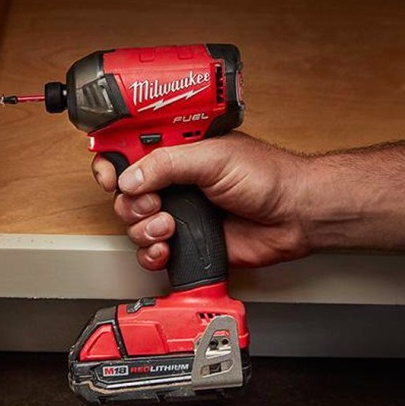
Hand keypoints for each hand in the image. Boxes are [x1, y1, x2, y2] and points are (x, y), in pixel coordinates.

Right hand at [92, 132, 309, 269]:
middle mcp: (175, 181)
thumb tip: (129, 177)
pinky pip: (151, 252)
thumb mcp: (213, 158)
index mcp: (178, 151)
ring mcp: (179, 212)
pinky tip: (167, 249)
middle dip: (131, 203)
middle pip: (125, 193)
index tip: (110, 176)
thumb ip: (166, 164)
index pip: (130, 151)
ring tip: (169, 227)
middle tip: (154, 204)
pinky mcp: (187, 242)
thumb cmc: (268, 177)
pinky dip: (152, 254)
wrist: (294, 216)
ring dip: (144, 229)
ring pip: (134, 224)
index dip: (112, 163)